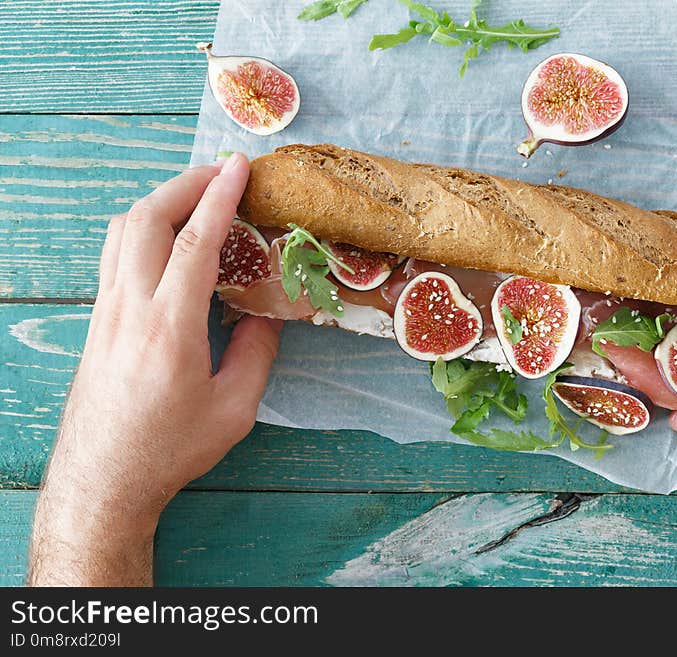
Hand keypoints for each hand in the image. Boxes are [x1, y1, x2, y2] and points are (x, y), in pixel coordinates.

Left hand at [29, 154, 282, 584]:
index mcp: (169, 327)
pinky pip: (115, 253)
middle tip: (220, 172)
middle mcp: (129, 308)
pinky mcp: (98, 320)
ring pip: (121, 230)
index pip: (194, 242)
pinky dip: (142, 227)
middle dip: (185, 183)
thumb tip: (268, 313)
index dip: (220, 197)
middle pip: (146, 219)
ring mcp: (106, 311)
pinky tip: (166, 237)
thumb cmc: (171, 449)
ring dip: (159, 201)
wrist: (103, 478)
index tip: (239, 167)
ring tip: (195, 196)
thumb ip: (257, 353)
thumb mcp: (234, 408)